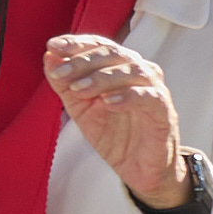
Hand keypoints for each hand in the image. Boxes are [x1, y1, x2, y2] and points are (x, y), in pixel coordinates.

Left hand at [42, 32, 183, 209]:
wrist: (138, 169)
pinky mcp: (164, 111)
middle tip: (61, 73)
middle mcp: (139, 72)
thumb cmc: (114, 135)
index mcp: (119, 67)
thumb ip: (65, 84)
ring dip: (102, 78)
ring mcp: (154, 90)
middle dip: (83, 61)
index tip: (52, 46)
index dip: (76, 44)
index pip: (99, 46)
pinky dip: (128, 96)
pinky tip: (108, 102)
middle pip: (114, 54)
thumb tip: (49, 57)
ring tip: (79, 89)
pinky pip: (149, 97)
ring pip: (132, 71)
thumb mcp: (81, 109)